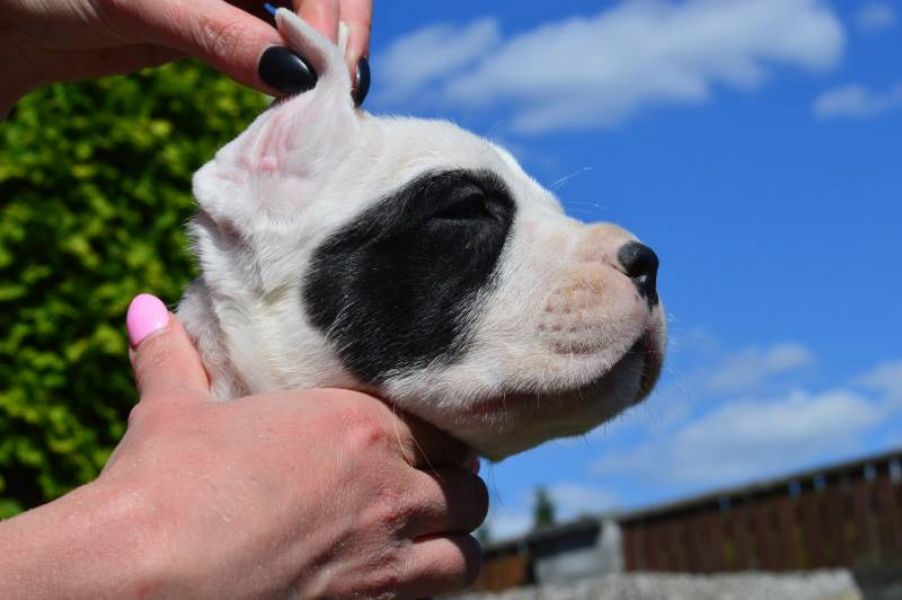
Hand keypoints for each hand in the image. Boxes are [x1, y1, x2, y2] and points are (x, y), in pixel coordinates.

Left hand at [0, 0, 370, 113]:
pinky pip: (276, 44)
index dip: (332, 8)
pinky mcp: (224, 22)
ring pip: (304, 18)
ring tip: (328, 103)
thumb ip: (217, 34)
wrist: (9, 19)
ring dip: (320, 58)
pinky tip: (298, 98)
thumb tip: (294, 75)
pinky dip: (292, 72)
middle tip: (343, 92)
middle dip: (338, 35)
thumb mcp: (139, 4)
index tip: (327, 63)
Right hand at [0, 294, 486, 598]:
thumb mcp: (170, 413)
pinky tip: (394, 583)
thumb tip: (143, 309)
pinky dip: (425, 589)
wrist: (141, 578)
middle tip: (423, 493)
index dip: (433, 439)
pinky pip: (434, 598)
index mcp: (356, 427)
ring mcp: (388, 557)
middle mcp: (389, 488)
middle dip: (450, 491)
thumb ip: (171, 358)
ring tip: (424, 542)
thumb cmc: (161, 486)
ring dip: (450, 544)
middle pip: (465, 490)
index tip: (417, 446)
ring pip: (465, 552)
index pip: (438, 427)